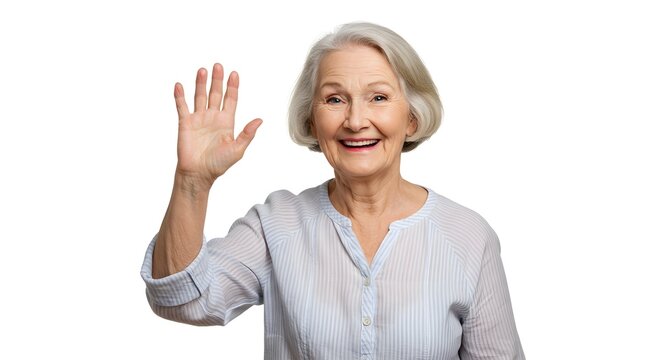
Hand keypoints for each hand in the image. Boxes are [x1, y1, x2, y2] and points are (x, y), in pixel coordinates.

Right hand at [173, 63, 261, 188]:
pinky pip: (182, 107)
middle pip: (216, 94)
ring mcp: (199, 119)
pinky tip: (180, 86)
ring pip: (200, 96)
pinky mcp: (185, 123)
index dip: (232, 87)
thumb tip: (260, 120)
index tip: (234, 74)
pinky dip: (180, 96)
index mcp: (226, 122)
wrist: (199, 174)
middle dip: (217, 80)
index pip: (230, 100)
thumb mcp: (237, 149)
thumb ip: (247, 134)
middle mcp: (212, 117)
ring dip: (201, 83)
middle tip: (218, 65)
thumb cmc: (219, 164)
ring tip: (202, 70)